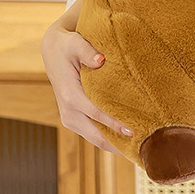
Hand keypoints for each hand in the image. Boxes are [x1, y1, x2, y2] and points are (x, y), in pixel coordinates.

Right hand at [41, 4, 131, 154]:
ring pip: (94, 138)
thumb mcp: (76, 43)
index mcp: (70, 95)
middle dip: (117, 144)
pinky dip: (108, 138)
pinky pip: (92, 133)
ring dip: (114, 144)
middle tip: (141, 149)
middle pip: (95, 135)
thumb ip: (88, 52)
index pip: (96, 114)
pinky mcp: (74, 118)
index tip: (133, 130)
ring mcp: (70, 117)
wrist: (52, 51)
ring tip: (138, 149)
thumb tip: (101, 61)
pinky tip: (126, 141)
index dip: (114, 123)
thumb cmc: (67, 46)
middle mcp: (68, 111)